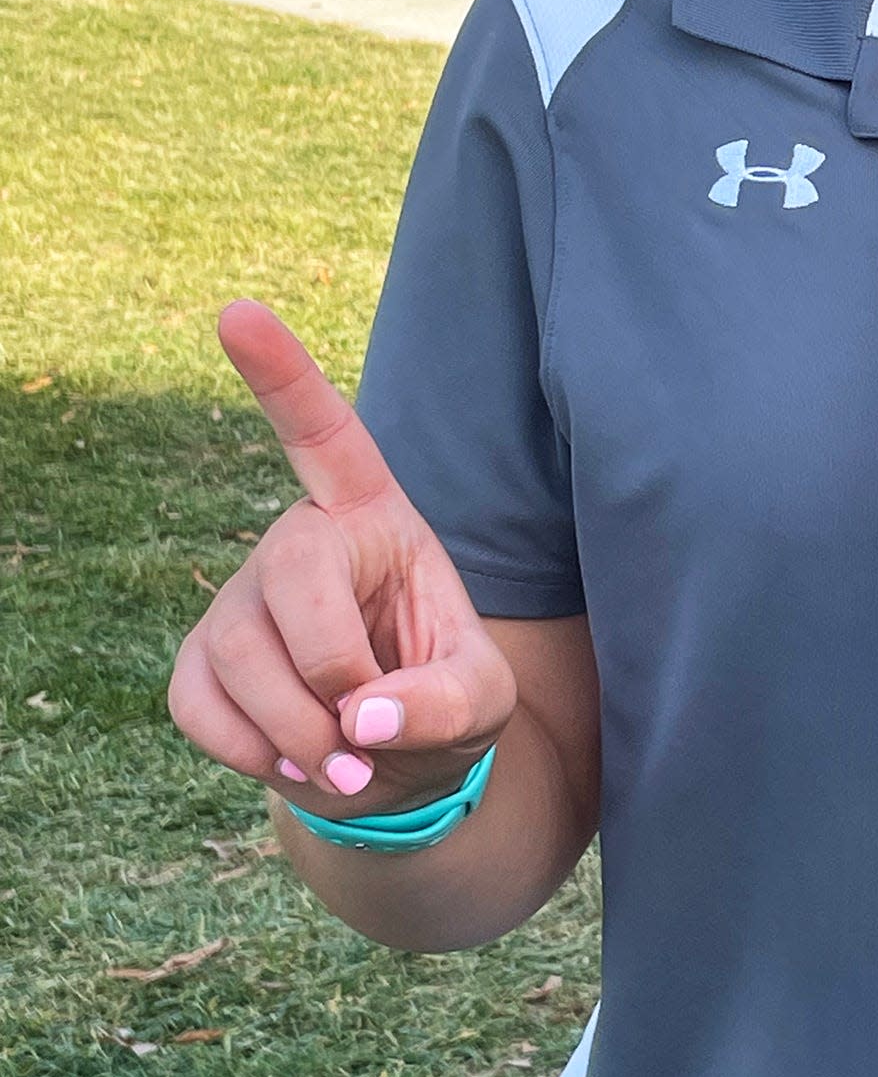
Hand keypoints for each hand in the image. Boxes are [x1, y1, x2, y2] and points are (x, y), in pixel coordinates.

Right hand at [168, 300, 516, 821]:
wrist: (394, 765)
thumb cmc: (445, 702)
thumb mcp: (482, 701)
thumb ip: (444, 703)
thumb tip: (363, 719)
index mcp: (376, 518)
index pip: (326, 434)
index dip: (282, 375)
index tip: (236, 312)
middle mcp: (300, 543)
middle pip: (288, 576)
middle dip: (329, 667)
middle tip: (367, 733)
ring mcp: (241, 600)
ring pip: (238, 652)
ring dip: (294, 730)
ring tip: (345, 762)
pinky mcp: (201, 660)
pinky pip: (196, 703)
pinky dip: (248, 752)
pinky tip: (295, 762)